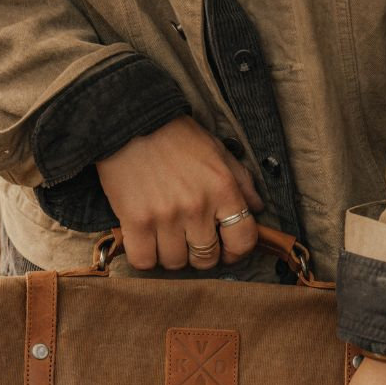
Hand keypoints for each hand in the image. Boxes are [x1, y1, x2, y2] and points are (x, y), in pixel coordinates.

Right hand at [95, 116, 263, 271]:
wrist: (129, 121)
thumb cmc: (175, 136)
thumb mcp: (217, 150)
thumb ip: (241, 181)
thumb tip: (257, 209)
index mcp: (222, 189)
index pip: (242, 240)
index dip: (236, 252)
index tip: (226, 250)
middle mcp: (197, 206)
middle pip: (207, 259)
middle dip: (201, 254)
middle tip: (190, 241)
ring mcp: (166, 216)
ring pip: (176, 263)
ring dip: (171, 255)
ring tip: (165, 238)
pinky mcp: (136, 221)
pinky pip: (145, 262)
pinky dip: (145, 258)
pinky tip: (145, 242)